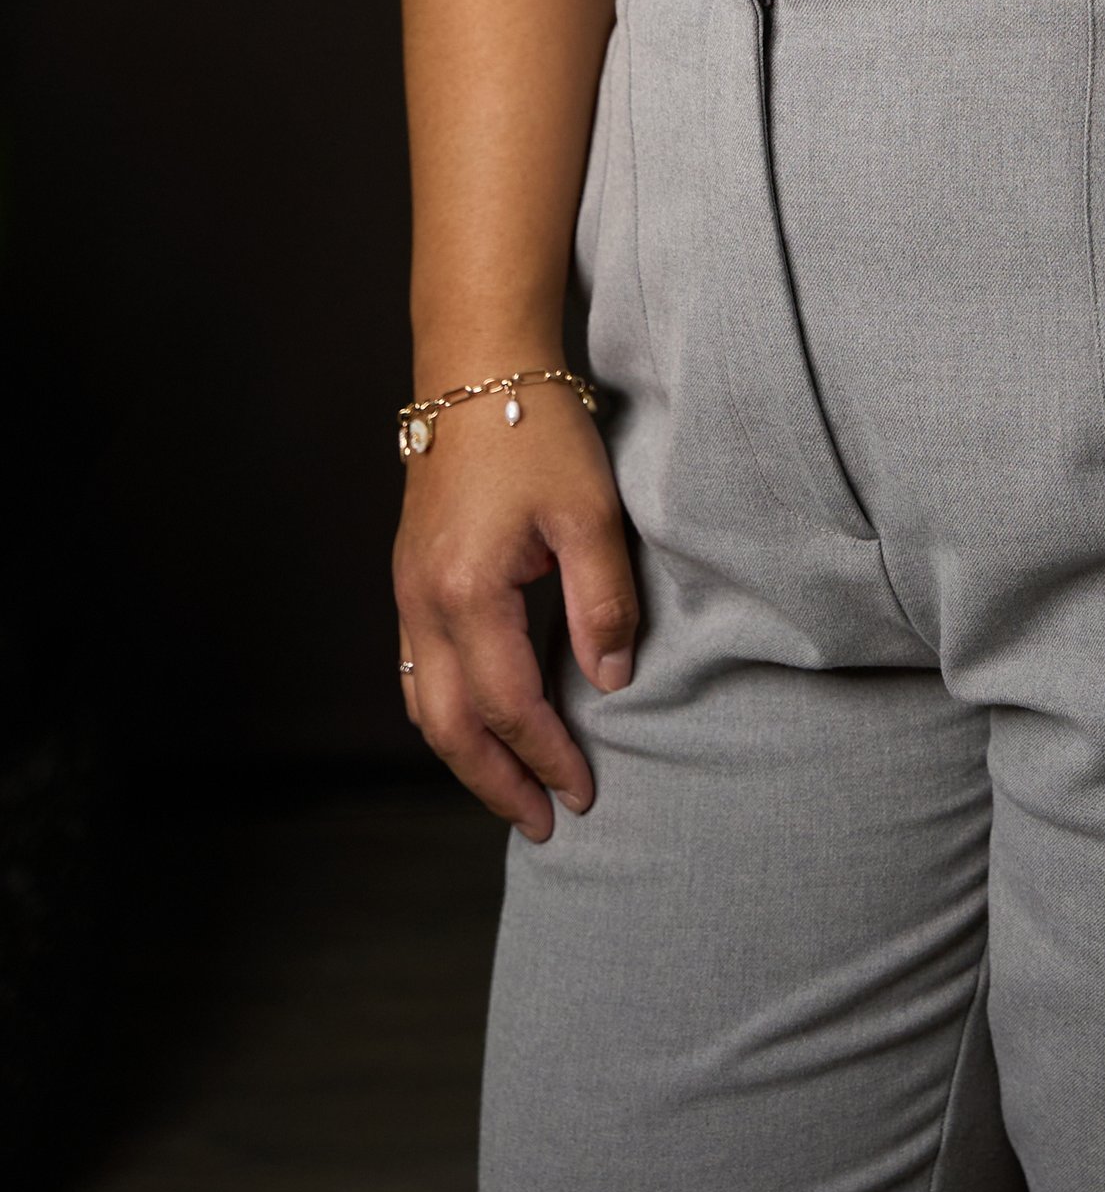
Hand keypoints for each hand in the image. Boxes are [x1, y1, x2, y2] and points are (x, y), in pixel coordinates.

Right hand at [392, 383, 639, 840]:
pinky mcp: (410, 579)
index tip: (582, 793)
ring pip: (424, 704)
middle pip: (449, 727)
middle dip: (495, 782)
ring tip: (512, 789)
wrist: (475, 369)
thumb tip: (611, 678)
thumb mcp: (590, 512)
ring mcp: (408, 592)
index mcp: (468, 590)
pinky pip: (418, 670)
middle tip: (543, 822)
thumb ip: (602, 601)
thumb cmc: (535, 430)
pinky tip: (483, 723)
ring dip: (466, 756)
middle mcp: (424, 602)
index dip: (546, 756)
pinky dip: (448, 713)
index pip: (509, 705)